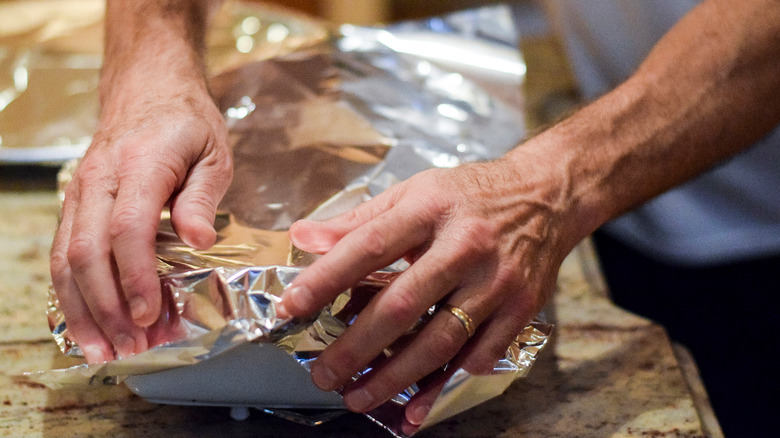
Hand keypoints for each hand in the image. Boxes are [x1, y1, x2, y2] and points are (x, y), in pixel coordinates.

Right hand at [49, 77, 232, 362]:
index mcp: (140, 165)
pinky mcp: (75, 203)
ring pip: (66, 258)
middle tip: (131, 347)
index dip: (135, 277)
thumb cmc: (186, 121)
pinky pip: (62, 252)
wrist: (147, 87)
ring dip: (83, 309)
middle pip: (87, 251)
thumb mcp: (213, 152)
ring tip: (103, 350)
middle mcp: (99, 180)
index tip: (150, 314)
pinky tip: (85, 323)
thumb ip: (202, 197)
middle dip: (107, 306)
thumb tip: (199, 241)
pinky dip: (71, 292)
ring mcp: (80, 192)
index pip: (127, 228)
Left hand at [284, 151, 579, 428]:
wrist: (546, 196)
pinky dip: (444, 384)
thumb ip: (358, 219)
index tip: (291, 306)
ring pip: (440, 340)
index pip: (369, 246)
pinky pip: (479, 355)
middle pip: (403, 304)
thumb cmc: (469, 195)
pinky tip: (415, 406)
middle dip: (357, 347)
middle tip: (323, 373)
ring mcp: (496, 281)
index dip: (326, 279)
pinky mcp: (520, 308)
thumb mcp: (413, 192)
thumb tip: (303, 237)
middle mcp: (465, 246)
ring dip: (396, 377)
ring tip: (359, 396)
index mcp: (430, 208)